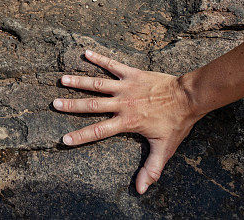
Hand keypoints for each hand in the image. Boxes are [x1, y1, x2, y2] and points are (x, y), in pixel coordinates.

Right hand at [53, 50, 201, 193]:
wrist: (188, 97)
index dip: (81, 136)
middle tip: (55, 103)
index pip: (99, 131)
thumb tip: (140, 190)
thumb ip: (151, 169)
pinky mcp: (132, 73)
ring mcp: (126, 87)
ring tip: (62, 79)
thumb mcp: (164, 149)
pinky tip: (86, 52)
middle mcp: (122, 103)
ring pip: (98, 84)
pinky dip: (99, 58)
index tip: (64, 139)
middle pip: (92, 104)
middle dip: (72, 105)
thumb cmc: (176, 123)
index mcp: (127, 122)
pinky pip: (113, 64)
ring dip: (79, 81)